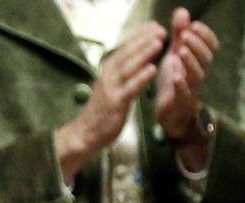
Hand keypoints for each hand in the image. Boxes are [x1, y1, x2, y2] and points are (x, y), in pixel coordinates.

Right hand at [56, 21, 164, 179]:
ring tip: (158, 43)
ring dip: (143, 54)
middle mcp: (107, 77)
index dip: (139, 36)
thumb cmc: (100, 112)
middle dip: (143, 40)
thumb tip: (137, 57)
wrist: (84, 135)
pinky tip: (151, 69)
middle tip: (161, 29)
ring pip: (128, 68)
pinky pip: (129, 89)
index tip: (154, 25)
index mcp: (107, 72)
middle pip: (126, 54)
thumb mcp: (109, 87)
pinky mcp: (115, 104)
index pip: (123, 49)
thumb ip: (121, 73)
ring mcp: (110, 91)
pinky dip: (140, 78)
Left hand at [155, 8, 218, 169]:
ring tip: (180, 51)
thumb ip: (179, 35)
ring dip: (189, 62)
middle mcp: (198, 74)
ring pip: (197, 75)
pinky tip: (175, 76)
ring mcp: (190, 89)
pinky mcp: (179, 103)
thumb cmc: (174, 81)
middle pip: (205, 58)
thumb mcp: (175, 55)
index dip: (203, 35)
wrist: (170, 114)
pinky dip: (180, 84)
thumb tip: (182, 12)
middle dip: (196, 45)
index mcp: (198, 62)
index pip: (210, 46)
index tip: (193, 24)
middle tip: (185, 34)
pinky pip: (183, 94)